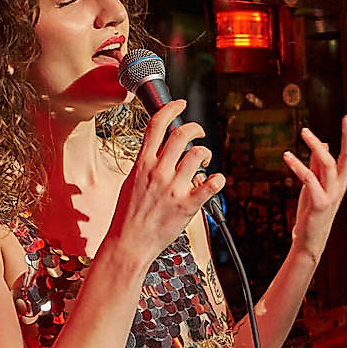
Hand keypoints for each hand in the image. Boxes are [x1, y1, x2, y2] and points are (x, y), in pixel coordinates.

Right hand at [110, 100, 225, 257]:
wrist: (128, 243)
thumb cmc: (128, 216)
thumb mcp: (131, 182)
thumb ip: (147, 165)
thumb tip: (162, 152)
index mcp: (142, 164)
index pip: (156, 125)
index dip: (170, 109)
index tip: (180, 104)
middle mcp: (158, 172)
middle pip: (182, 134)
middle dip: (195, 128)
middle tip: (199, 132)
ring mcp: (173, 188)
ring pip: (198, 155)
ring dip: (206, 153)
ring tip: (204, 159)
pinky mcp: (187, 205)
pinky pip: (210, 185)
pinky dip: (217, 180)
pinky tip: (216, 180)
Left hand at [281, 115, 346, 259]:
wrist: (310, 240)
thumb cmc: (313, 212)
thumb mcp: (316, 184)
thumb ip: (319, 164)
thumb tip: (324, 143)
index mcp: (341, 180)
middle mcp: (340, 185)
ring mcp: (331, 194)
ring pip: (330, 165)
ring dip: (317, 146)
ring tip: (304, 131)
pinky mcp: (319, 203)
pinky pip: (309, 180)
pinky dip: (298, 166)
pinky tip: (287, 156)